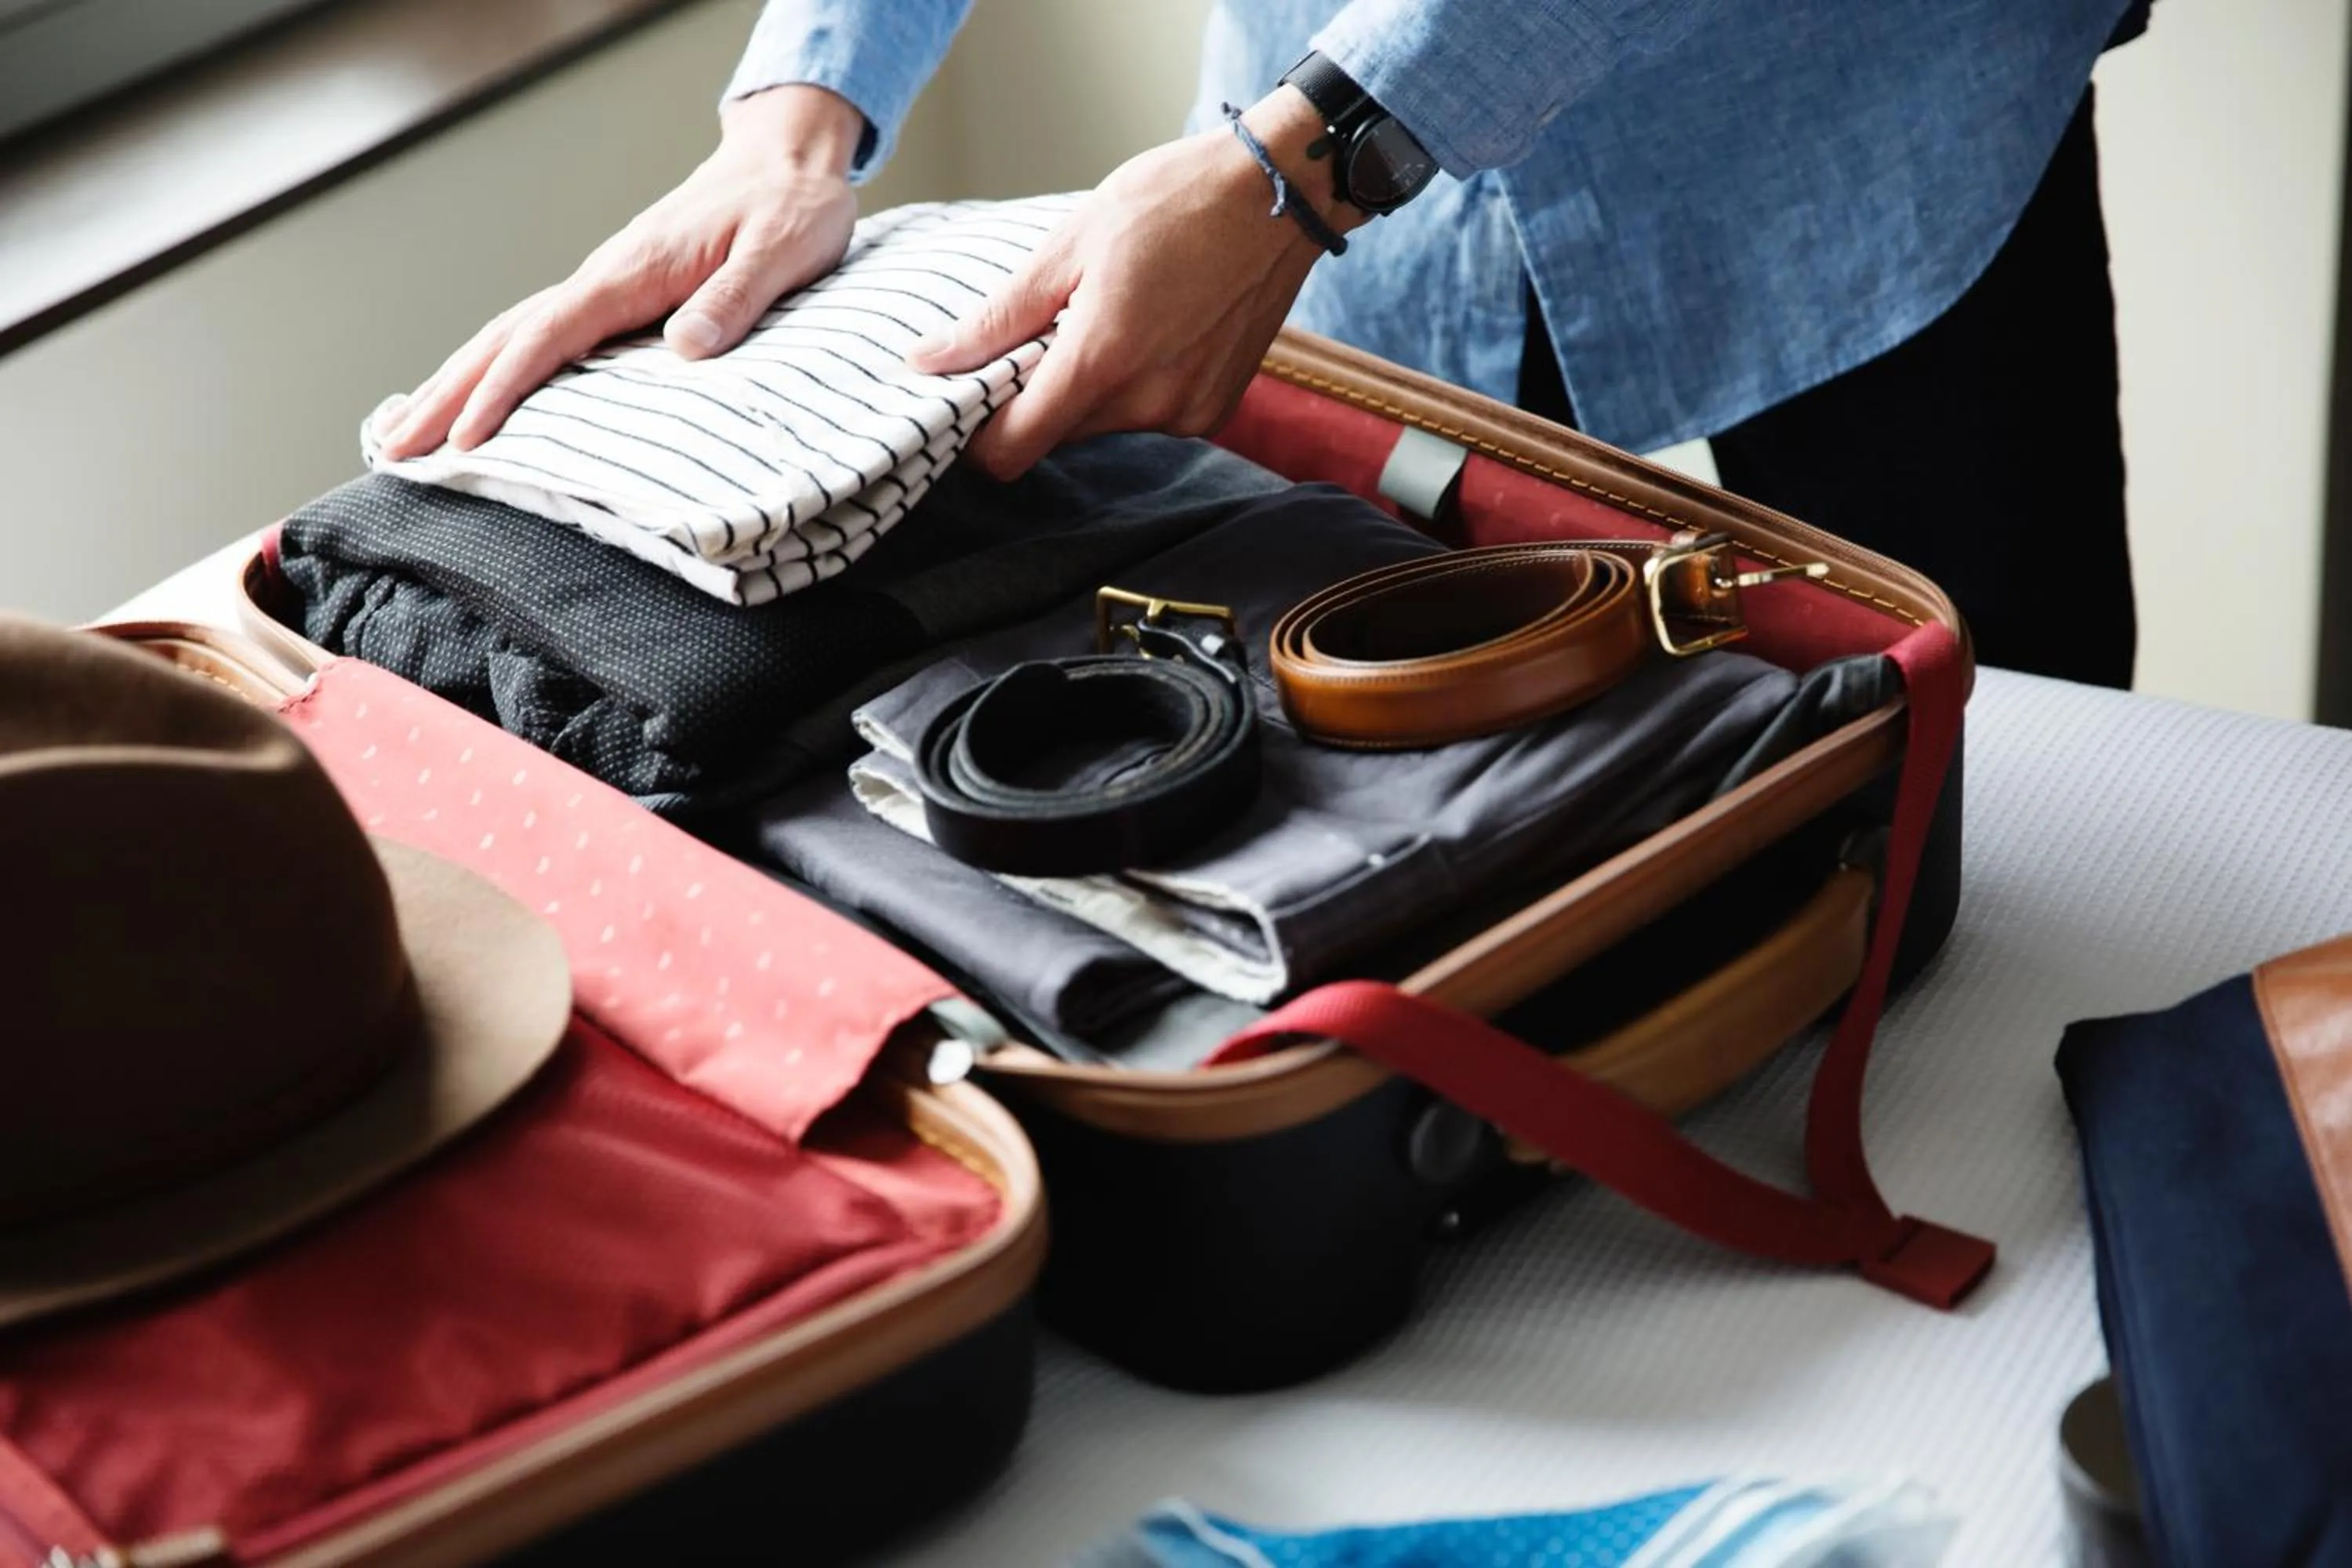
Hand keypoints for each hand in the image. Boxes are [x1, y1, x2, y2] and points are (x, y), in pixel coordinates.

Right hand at [377, 85, 865, 458]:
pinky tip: (476, 399)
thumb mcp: (779, 251)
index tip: (466, 440)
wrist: (786, 163)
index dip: (504, 390)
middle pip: (505, 338)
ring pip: (512, 336)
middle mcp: (604, 278)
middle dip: (447, 394)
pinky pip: (543, 336)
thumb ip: (734, 300)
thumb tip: (684, 349)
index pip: (549, 335)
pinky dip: (499, 369)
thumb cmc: (790, 208)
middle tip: (392, 449)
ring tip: (405, 434)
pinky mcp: (618, 296)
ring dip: (456, 384)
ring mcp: (605, 287)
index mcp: (631, 271)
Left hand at [906, 87, 1363, 479]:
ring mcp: (1186, 413)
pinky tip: (1151, 326)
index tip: (967, 398)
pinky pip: (1146, 415)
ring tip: (1111, 312)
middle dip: (1036, 394)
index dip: (977, 436)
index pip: (1012, 451)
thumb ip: (997, 318)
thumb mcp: (1070, 245)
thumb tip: (928, 362)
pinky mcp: (1213, 410)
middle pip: (1055, 433)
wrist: (1281, 194)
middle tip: (1046, 326)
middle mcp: (1147, 404)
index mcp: (1102, 361)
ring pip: (1100, 424)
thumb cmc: (1177, 202)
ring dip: (1087, 385)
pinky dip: (1133, 384)